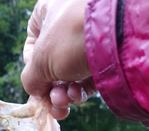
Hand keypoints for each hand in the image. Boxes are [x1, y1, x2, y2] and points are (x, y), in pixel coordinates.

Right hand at [21, 0, 95, 119]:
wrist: (118, 35)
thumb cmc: (71, 38)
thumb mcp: (40, 61)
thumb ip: (30, 78)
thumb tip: (34, 90)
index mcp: (50, 11)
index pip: (33, 40)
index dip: (31, 64)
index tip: (35, 78)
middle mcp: (69, 24)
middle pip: (52, 64)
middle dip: (50, 88)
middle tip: (51, 101)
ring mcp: (89, 41)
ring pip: (69, 74)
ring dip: (63, 94)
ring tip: (62, 101)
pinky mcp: (106, 58)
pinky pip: (87, 78)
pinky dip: (79, 92)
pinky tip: (75, 96)